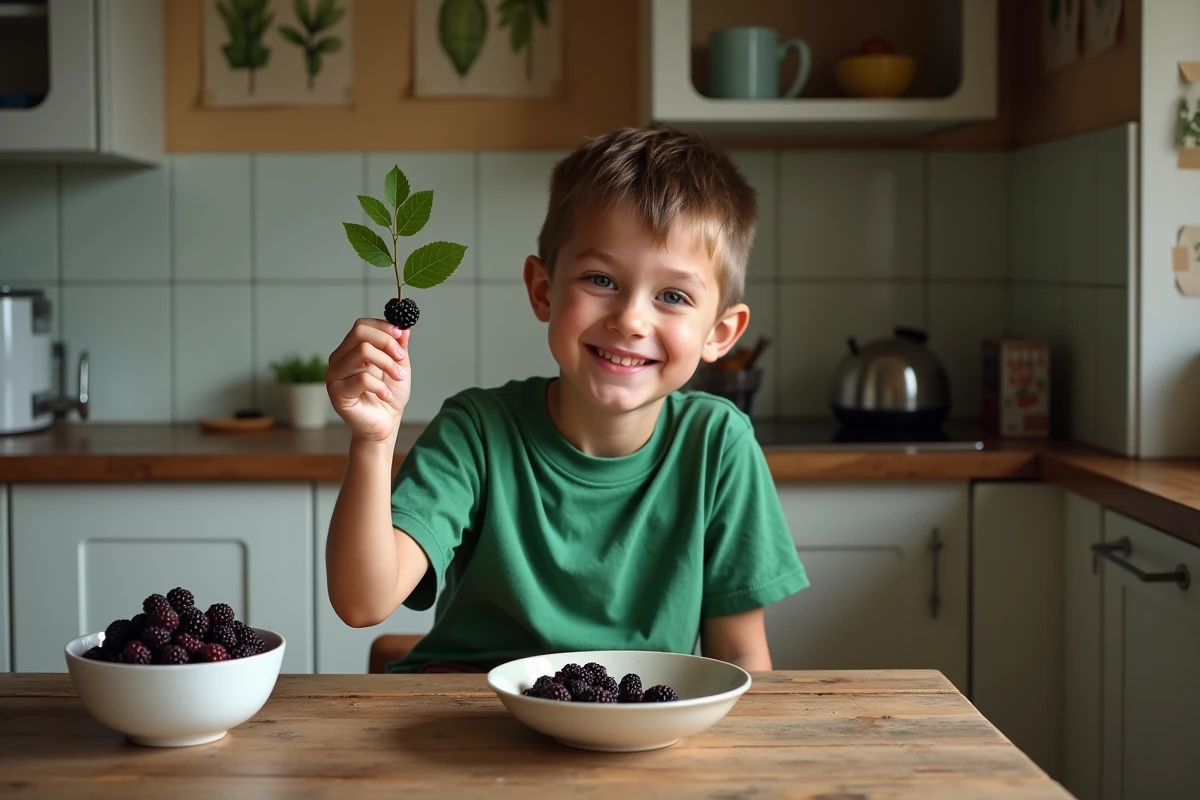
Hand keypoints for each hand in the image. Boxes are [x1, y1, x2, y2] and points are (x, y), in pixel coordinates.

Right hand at [326, 318, 409, 443]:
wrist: (385, 425)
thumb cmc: (389, 396)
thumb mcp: (399, 366)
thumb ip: (399, 346)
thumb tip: (403, 327)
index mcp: (351, 350)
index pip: (361, 326)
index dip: (383, 326)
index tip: (401, 333)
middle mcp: (339, 359)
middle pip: (359, 333)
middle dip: (386, 342)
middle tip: (401, 357)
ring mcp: (334, 375)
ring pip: (362, 353)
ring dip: (388, 364)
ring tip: (398, 378)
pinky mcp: (337, 393)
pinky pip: (362, 379)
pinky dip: (381, 386)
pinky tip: (386, 396)